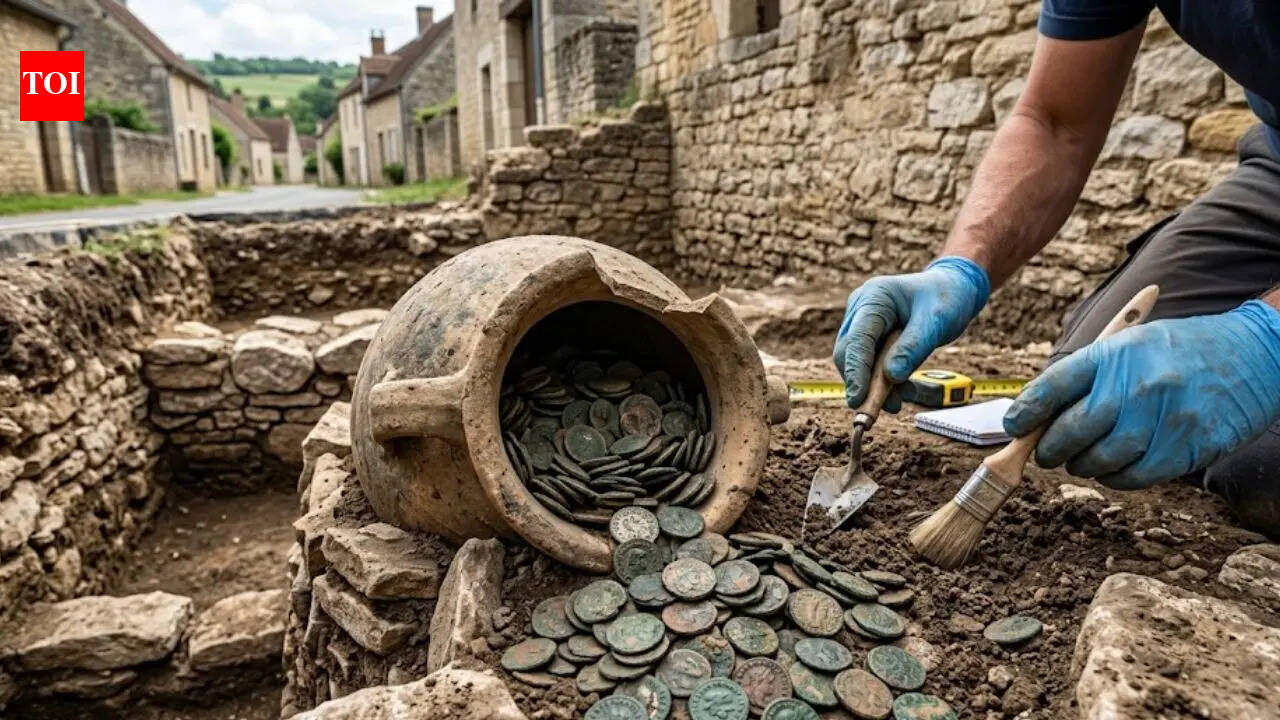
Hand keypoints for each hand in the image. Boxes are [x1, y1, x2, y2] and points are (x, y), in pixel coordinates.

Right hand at [832, 257, 989, 409]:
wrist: (952, 289)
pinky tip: (904, 390)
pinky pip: (870, 364)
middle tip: (887, 407)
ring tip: (903, 399)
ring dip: (876, 386)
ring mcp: (863, 323)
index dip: (856, 372)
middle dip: (864, 384)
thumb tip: (891, 376)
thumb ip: (913, 348)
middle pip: (849, 354)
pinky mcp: (870, 337)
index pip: (856, 339)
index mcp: (874, 297)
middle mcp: (861, 309)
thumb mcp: (936, 322)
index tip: (858, 400)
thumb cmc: (945, 298)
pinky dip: (884, 381)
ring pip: (858, 363)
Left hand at [1004, 300, 1279, 487]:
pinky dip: (1114, 478)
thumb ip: (1088, 377)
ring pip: (1100, 459)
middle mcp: (1137, 385)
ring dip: (1081, 466)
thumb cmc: (1180, 351)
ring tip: (1080, 460)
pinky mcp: (1186, 447)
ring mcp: (1163, 418)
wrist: (1255, 353)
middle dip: (1049, 448)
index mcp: (1115, 353)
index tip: (1014, 425)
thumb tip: (1039, 413)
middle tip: (1045, 453)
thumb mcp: (1129, 346)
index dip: (1026, 411)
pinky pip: (1134, 476)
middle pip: (1072, 429)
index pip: (1054, 385)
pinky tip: (1112, 468)